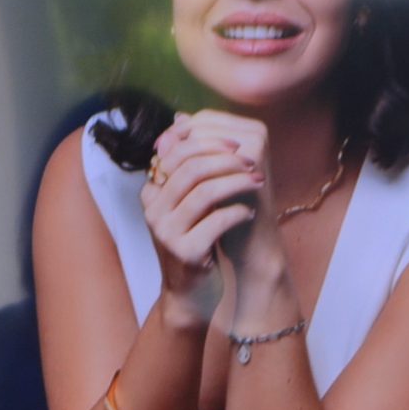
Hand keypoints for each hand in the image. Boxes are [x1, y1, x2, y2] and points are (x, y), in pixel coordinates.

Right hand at [141, 114, 263, 320]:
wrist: (191, 291)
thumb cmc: (195, 239)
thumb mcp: (187, 199)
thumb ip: (186, 163)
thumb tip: (183, 118)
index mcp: (151, 194)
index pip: (176, 152)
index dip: (208, 142)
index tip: (238, 143)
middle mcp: (153, 212)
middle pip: (190, 168)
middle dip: (227, 159)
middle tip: (252, 161)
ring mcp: (166, 233)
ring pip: (204, 192)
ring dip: (237, 182)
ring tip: (258, 181)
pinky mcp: (186, 253)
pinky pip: (217, 221)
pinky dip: (238, 212)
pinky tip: (248, 212)